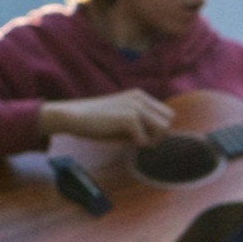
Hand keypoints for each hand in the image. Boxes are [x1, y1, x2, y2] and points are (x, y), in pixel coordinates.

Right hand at [40, 90, 173, 144]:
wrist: (74, 116)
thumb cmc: (96, 122)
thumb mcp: (122, 119)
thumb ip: (140, 124)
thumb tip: (158, 140)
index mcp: (140, 96)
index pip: (166, 114)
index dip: (158, 129)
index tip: (144, 136)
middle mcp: (140, 98)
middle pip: (168, 121)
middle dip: (159, 135)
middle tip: (141, 141)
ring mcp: (136, 107)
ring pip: (163, 129)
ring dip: (151, 140)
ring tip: (134, 142)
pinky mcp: (129, 118)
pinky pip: (145, 139)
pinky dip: (138, 145)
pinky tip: (124, 142)